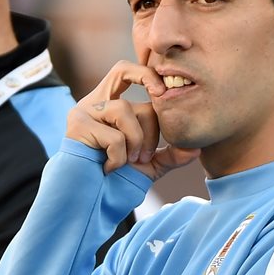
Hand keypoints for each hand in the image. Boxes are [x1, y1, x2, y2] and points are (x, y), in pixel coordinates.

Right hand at [68, 61, 199, 178]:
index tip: (163, 92)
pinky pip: (114, 136)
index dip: (146, 75)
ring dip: (136, 141)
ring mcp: (83, 112)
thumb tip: (196, 148)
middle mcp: (94, 102)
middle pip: (128, 83)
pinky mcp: (77, 127)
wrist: (86, 203)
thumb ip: (171, 154)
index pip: (126, 71)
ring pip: (124, 109)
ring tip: (129, 161)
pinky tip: (108, 168)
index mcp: (109, 104)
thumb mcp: (149, 166)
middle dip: (150, 122)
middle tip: (148, 152)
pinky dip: (119, 157)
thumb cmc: (114, 182)